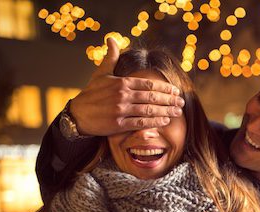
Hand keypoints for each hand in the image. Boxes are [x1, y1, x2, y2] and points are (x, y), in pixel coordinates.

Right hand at [69, 38, 184, 135]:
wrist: (77, 114)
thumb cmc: (91, 93)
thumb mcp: (101, 73)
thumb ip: (111, 57)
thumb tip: (112, 39)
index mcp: (121, 82)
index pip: (148, 84)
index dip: (164, 88)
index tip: (176, 91)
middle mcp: (122, 95)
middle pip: (152, 97)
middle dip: (169, 100)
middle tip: (182, 102)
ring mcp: (121, 110)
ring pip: (149, 110)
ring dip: (166, 111)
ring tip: (177, 112)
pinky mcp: (118, 124)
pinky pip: (141, 123)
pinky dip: (155, 122)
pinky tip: (165, 121)